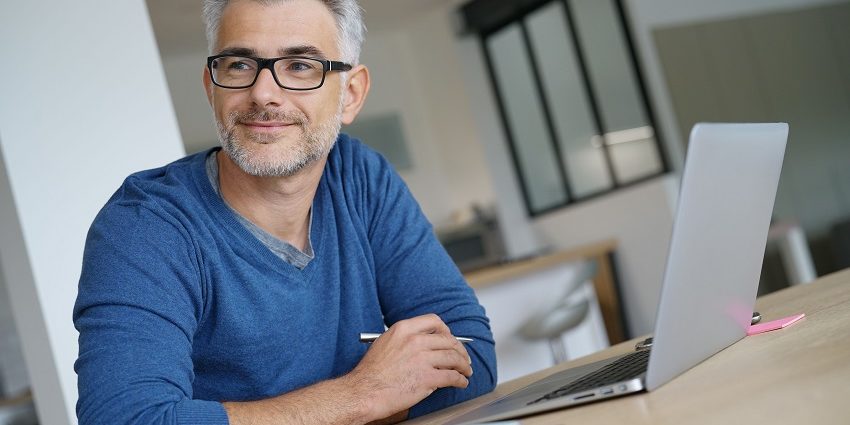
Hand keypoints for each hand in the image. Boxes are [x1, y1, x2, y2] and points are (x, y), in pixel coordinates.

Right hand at [346, 314, 472, 421]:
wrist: (364, 391)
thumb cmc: (371, 372)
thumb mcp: (385, 343)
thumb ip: (405, 339)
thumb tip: (423, 342)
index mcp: (404, 329)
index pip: (434, 321)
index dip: (446, 331)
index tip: (450, 338)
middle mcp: (415, 341)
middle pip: (448, 340)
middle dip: (460, 350)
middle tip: (463, 357)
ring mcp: (422, 359)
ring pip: (454, 358)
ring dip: (463, 365)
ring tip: (466, 371)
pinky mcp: (427, 378)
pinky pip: (452, 376)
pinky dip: (460, 380)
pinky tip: (461, 382)